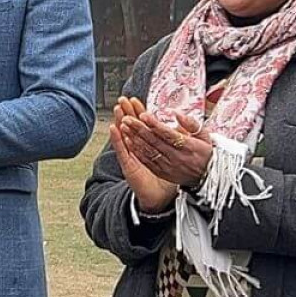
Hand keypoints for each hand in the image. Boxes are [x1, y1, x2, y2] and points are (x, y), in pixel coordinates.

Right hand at [109, 98, 176, 213]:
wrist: (159, 197)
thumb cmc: (167, 177)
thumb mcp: (177, 155)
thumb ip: (178, 140)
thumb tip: (181, 125)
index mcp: (149, 146)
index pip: (143, 126)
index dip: (138, 112)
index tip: (135, 100)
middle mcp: (138, 150)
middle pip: (131, 127)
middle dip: (126, 112)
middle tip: (122, 99)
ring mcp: (131, 157)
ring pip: (125, 136)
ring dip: (120, 122)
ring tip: (117, 109)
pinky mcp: (128, 166)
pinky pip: (122, 151)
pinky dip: (117, 140)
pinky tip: (114, 129)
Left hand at [118, 101, 212, 188]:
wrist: (207, 177)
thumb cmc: (205, 153)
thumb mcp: (205, 136)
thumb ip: (191, 124)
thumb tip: (177, 114)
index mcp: (188, 146)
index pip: (167, 133)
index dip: (154, 124)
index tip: (143, 114)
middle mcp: (176, 156)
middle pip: (154, 140)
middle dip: (138, 128)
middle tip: (126, 117)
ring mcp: (168, 165)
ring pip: (148, 150)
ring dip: (134, 138)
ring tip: (124, 126)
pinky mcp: (162, 172)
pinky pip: (147, 161)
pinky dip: (137, 151)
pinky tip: (128, 142)